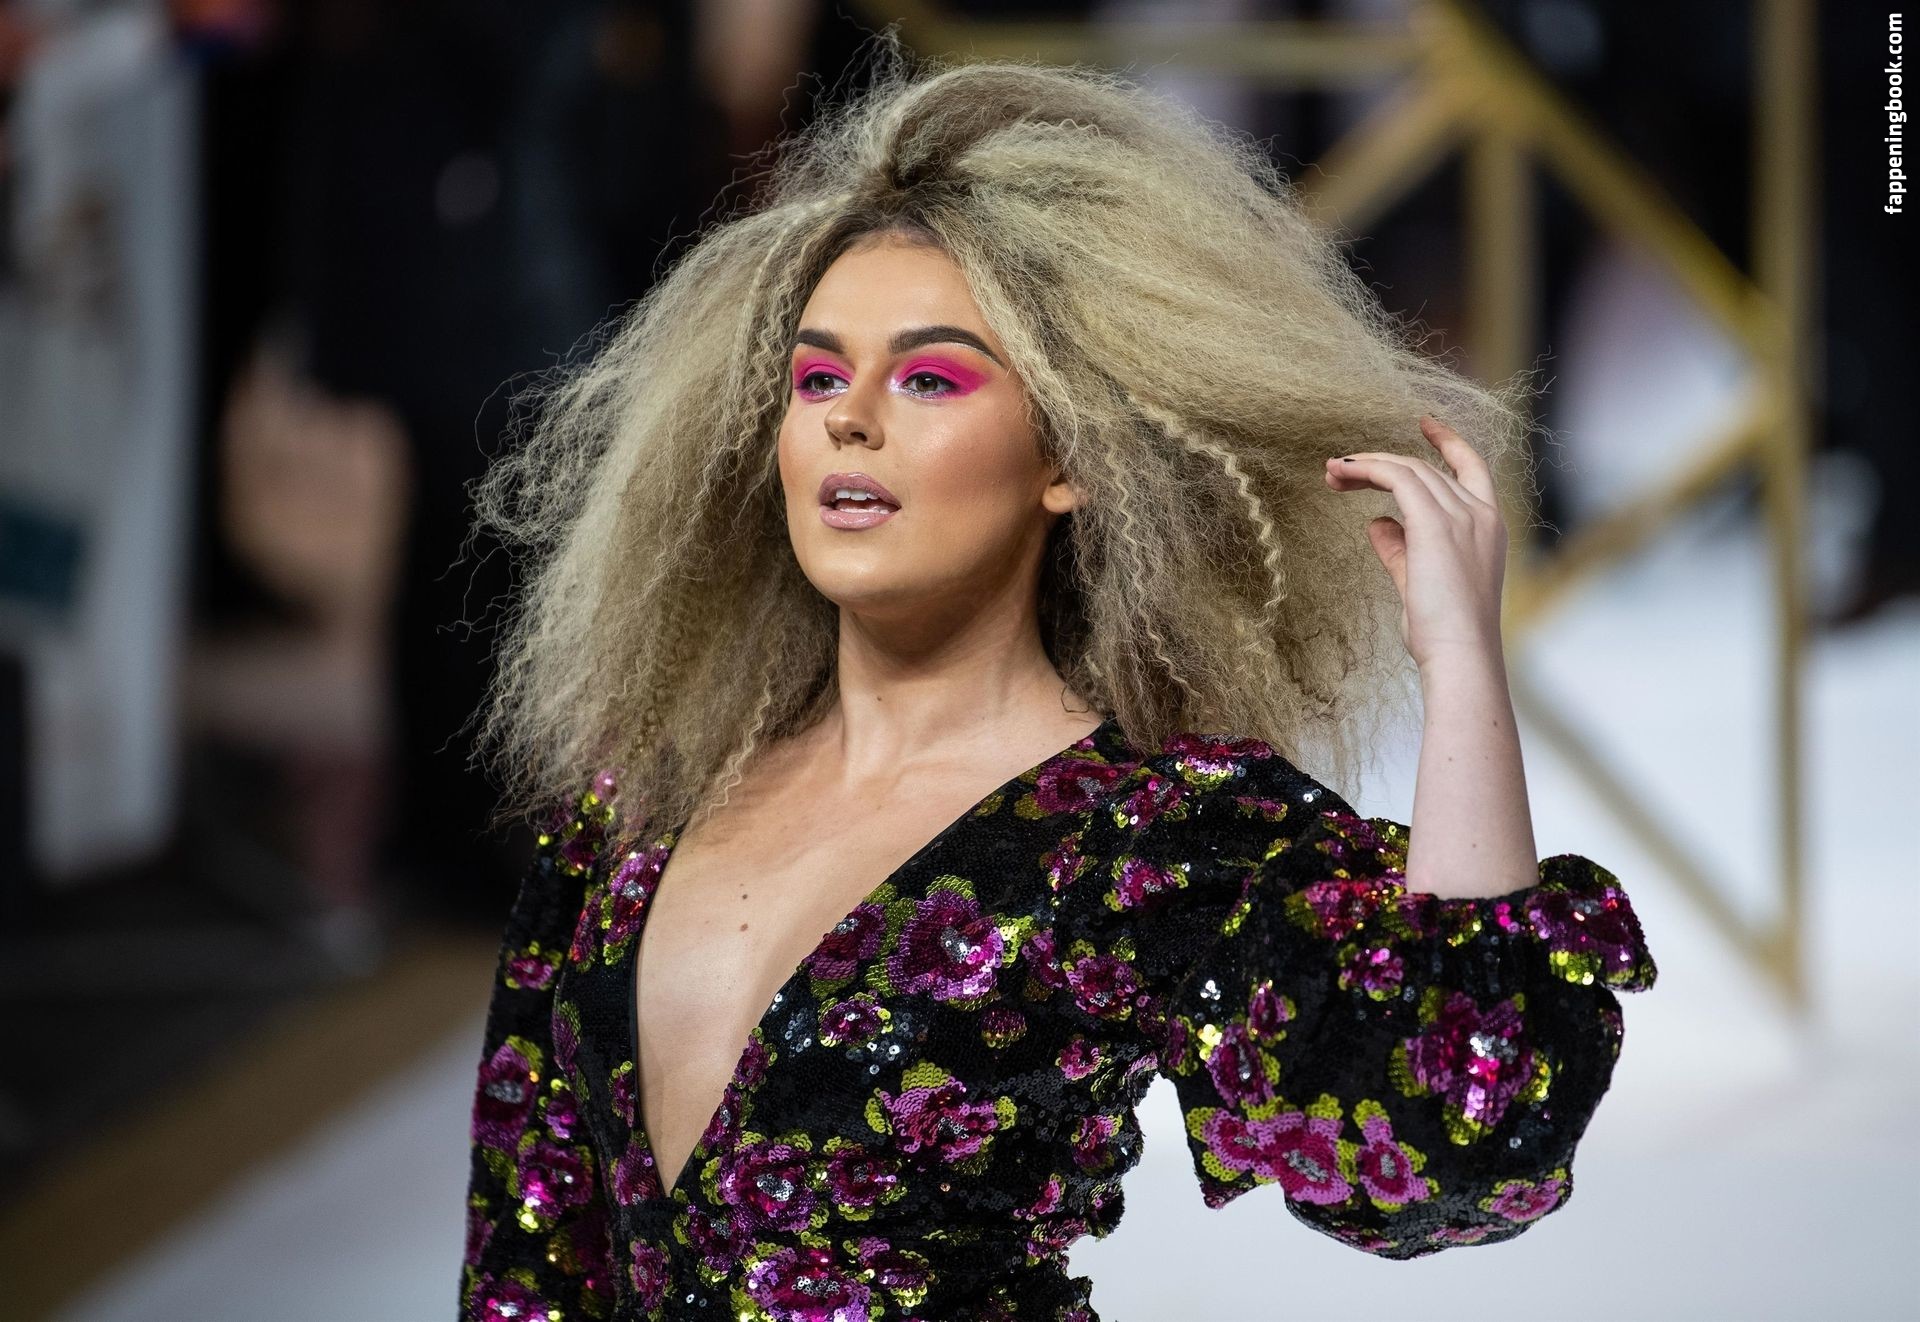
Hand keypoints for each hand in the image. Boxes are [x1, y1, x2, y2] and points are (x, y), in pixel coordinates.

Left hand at [1323, 415, 1507, 671]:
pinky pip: (1397, 479)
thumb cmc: (1444, 631)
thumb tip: (1377, 523)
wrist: (1460, 653)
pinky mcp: (1435, 523)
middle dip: (1379, 465)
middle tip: (1338, 473)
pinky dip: (1368, 471)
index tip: (1425, 424)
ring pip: (1407, 470)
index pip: (1472, 468)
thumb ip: (1400, 549)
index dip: (1448, 443)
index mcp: (1488, 526)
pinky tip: (1343, 474)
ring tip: (1332, 473)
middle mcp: (1479, 513)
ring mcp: (1461, 515)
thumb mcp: (1419, 582)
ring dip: (1365, 466)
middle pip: (1424, 469)